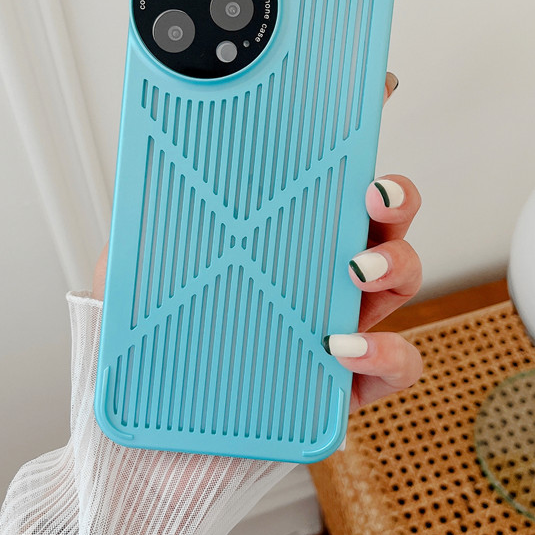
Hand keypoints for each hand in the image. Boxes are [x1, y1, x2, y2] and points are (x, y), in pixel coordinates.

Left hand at [91, 72, 422, 412]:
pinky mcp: (346, 385)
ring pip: (400, 279)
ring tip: (360, 268)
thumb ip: (145, 219)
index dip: (355, 136)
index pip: (322, 182)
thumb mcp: (134, 271)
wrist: (152, 445)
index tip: (374, 89)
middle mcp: (314, 276)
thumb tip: (149, 155)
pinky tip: (345, 345)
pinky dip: (385, 352)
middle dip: (394, 196)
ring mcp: (337, 325)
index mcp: (276, 241)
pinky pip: (394, 364)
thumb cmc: (151, 352)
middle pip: (379, 223)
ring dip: (396, 264)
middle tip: (374, 192)